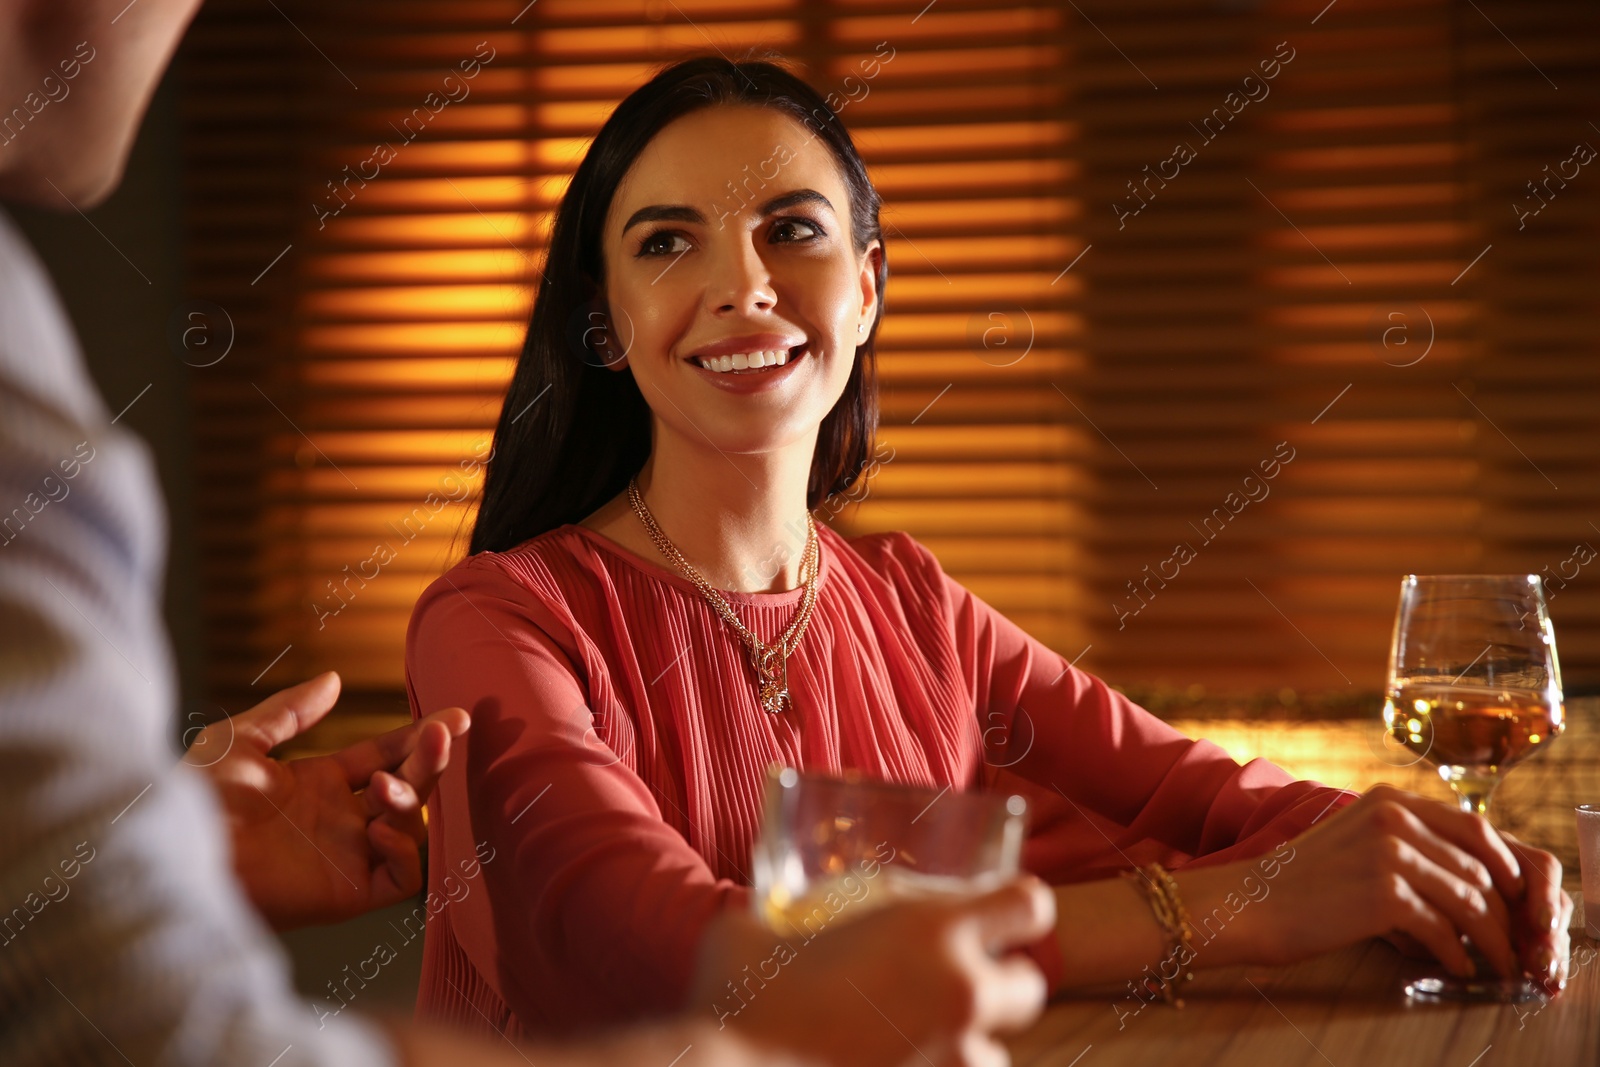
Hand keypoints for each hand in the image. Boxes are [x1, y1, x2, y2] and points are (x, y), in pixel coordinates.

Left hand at [187, 671, 468, 929]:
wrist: (176, 854)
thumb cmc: (194, 799)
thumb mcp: (240, 740)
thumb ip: (290, 711)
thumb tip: (334, 679)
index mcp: (318, 784)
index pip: (384, 756)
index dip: (419, 737)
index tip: (453, 717)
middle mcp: (340, 820)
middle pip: (408, 786)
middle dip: (430, 759)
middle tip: (444, 735)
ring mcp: (347, 856)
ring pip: (412, 828)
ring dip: (411, 800)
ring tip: (382, 785)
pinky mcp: (348, 893)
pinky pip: (403, 877)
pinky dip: (405, 849)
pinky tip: (378, 827)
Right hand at [688, 877, 1054, 1066]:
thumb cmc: (739, 996)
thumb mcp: (762, 928)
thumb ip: (788, 916)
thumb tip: (767, 911)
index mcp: (931, 931)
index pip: (1029, 904)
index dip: (1016, 907)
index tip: (994, 916)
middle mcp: (958, 994)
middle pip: (1030, 986)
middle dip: (1000, 985)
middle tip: (950, 987)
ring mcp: (954, 1063)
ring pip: (997, 1056)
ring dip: (966, 1048)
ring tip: (915, 1046)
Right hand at [1254, 784, 1571, 991]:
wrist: (1250, 904)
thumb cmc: (1302, 883)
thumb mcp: (1357, 840)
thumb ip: (1406, 843)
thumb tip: (1470, 880)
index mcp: (1390, 799)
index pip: (1474, 826)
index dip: (1503, 865)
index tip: (1515, 898)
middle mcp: (1394, 816)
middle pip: (1479, 866)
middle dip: (1503, 910)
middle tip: (1509, 940)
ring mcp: (1389, 852)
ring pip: (1469, 900)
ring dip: (1488, 939)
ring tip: (1491, 962)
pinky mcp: (1384, 892)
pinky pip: (1443, 930)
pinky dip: (1455, 955)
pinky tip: (1455, 968)